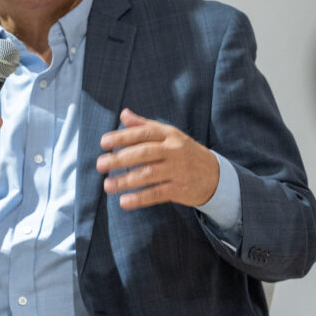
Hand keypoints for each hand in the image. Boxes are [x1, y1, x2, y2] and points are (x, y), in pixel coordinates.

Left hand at [96, 108, 218, 209]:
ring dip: (126, 181)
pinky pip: (157, 194)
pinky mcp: (180, 189)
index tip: (104, 142)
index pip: (144, 133)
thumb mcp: (168, 135)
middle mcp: (174, 151)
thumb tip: (123, 114)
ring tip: (107, 185)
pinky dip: (140, 198)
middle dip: (120, 159)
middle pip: (145, 153)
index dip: (123, 137)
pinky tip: (124, 201)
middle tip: (100, 164)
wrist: (215, 175)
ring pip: (149, 174)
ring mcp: (178, 170)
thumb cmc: (184, 152)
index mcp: (169, 135)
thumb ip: (144, 125)